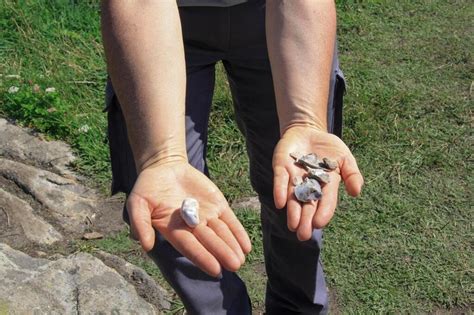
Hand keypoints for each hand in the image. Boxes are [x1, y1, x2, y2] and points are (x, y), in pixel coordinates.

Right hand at [126, 160, 250, 276]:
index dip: (202, 257)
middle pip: (209, 242)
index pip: (190, 246)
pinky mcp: (217, 205)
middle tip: (235, 265)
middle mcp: (192, 227)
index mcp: (173, 230)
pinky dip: (238, 232)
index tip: (215, 269)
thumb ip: (140, 223)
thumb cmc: (148, 188)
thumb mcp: (137, 203)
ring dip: (232, 246)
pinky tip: (246, 245)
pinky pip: (230, 220)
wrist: (164, 167)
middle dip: (222, 253)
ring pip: (222, 233)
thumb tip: (145, 245)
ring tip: (241, 258)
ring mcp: (207, 216)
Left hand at [272, 125, 363, 240]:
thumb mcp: (345, 158)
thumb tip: (356, 192)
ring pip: (293, 197)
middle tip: (302, 235)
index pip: (325, 201)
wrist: (308, 131)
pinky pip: (280, 180)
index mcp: (325, 185)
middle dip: (305, 220)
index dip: (323, 212)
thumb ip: (352, 174)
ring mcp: (294, 177)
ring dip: (292, 211)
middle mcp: (308, 185)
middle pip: (307, 205)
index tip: (320, 224)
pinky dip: (280, 191)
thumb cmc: (328, 147)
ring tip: (292, 225)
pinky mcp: (281, 167)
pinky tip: (280, 203)